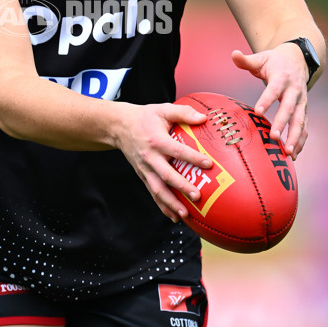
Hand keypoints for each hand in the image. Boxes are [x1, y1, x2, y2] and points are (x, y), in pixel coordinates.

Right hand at [114, 102, 211, 221]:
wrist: (119, 126)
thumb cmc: (145, 117)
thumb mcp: (162, 109)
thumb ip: (183, 113)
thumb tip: (204, 118)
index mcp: (157, 141)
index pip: (177, 151)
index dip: (192, 157)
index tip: (208, 164)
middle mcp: (150, 157)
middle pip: (166, 175)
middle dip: (182, 187)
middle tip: (197, 196)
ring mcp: (145, 169)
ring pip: (158, 189)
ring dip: (171, 203)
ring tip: (185, 215)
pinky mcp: (143, 176)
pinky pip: (153, 193)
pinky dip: (163, 206)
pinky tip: (175, 217)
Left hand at [231, 44, 308, 158]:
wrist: (298, 59)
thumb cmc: (274, 61)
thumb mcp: (261, 58)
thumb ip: (246, 60)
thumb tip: (233, 54)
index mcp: (282, 78)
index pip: (273, 90)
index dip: (266, 100)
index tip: (257, 111)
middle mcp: (295, 90)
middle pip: (289, 108)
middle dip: (282, 123)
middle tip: (273, 137)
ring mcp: (302, 101)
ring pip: (300, 121)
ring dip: (295, 137)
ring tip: (288, 152)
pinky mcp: (304, 110)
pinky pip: (304, 127)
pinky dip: (301, 141)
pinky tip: (294, 155)